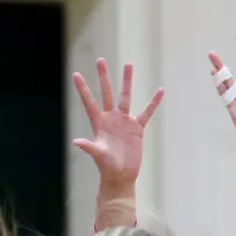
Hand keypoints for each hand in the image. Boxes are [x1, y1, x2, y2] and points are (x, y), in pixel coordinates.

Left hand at [73, 59, 164, 192]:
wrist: (121, 175)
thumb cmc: (107, 167)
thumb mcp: (98, 155)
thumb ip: (89, 146)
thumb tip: (76, 142)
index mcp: (99, 123)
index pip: (89, 102)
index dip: (82, 89)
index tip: (76, 74)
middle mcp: (111, 118)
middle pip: (107, 93)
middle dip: (104, 77)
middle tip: (100, 60)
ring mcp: (124, 121)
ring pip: (126, 97)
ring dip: (127, 81)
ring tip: (129, 64)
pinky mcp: (137, 128)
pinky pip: (146, 112)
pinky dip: (153, 103)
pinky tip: (160, 91)